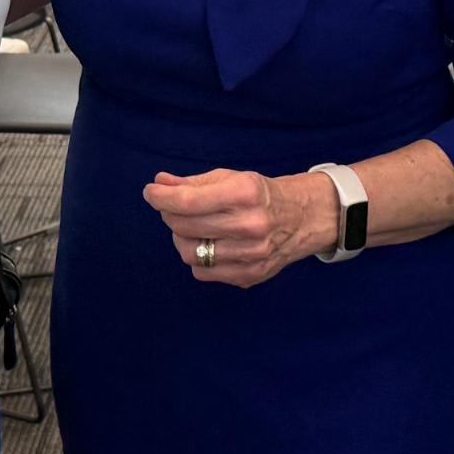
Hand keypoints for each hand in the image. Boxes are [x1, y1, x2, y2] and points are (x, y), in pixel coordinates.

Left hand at [143, 168, 335, 288]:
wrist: (302, 218)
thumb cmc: (260, 194)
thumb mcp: (231, 178)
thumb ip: (192, 182)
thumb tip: (159, 184)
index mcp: (245, 193)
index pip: (189, 201)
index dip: (161, 198)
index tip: (151, 193)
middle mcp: (250, 226)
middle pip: (185, 226)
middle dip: (169, 214)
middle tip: (171, 207)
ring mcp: (251, 255)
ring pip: (190, 253)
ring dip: (181, 238)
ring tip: (189, 228)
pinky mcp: (250, 276)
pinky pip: (203, 272)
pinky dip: (197, 258)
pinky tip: (208, 244)